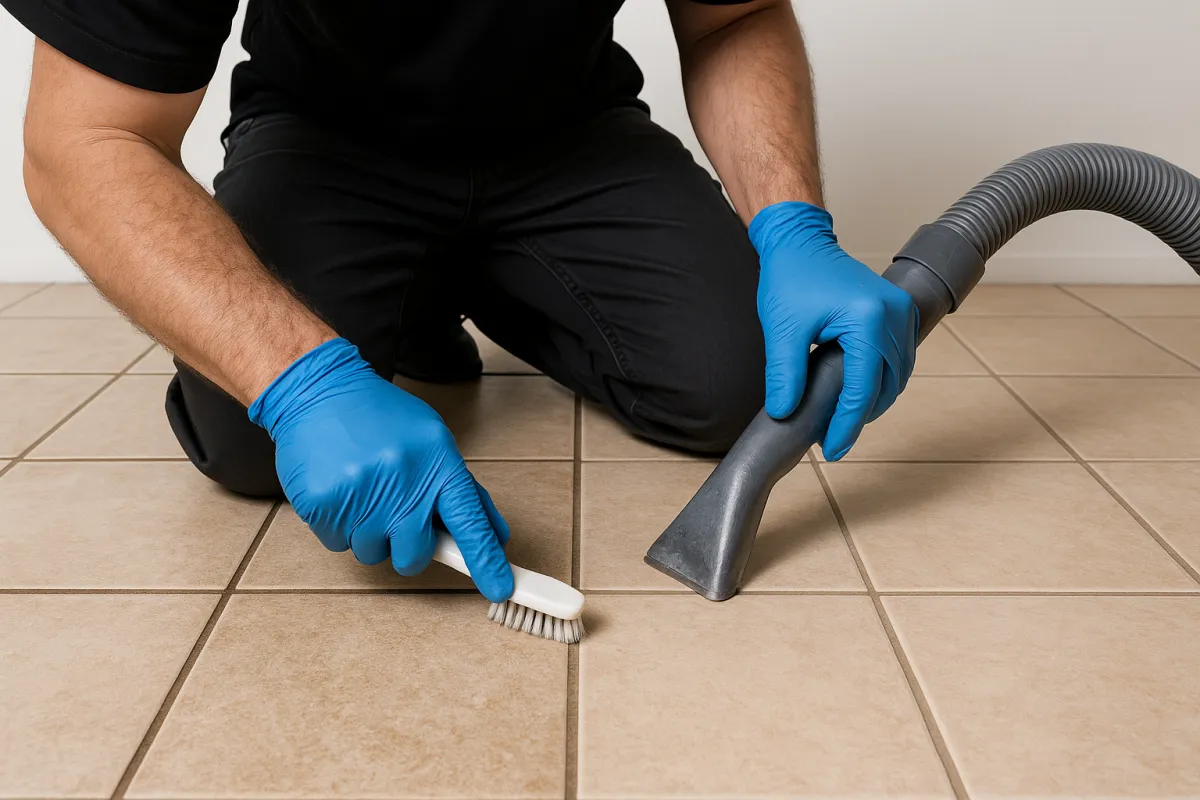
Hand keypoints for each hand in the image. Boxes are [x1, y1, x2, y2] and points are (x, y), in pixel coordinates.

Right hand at [248, 338, 513, 600]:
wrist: (319, 392)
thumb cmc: (381, 418)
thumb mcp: (434, 442)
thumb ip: (465, 491)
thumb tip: (496, 535)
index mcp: (437, 463)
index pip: (469, 521)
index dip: (485, 559)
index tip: (500, 588)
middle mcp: (402, 481)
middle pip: (414, 555)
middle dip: (406, 545)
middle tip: (395, 513)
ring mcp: (361, 494)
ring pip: (372, 552)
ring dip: (368, 532)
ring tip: (362, 488)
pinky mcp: (324, 504)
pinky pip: (338, 543)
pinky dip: (339, 525)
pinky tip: (340, 489)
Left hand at [749, 201, 917, 460]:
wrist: (800, 240)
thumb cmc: (791, 276)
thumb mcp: (783, 330)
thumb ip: (785, 375)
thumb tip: (786, 413)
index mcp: (869, 319)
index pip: (863, 388)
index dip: (846, 424)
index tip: (831, 449)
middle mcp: (894, 315)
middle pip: (887, 385)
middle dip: (862, 416)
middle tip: (834, 440)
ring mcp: (900, 311)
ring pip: (898, 374)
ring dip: (874, 400)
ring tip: (843, 420)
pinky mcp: (897, 311)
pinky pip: (898, 357)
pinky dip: (882, 379)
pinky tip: (857, 393)